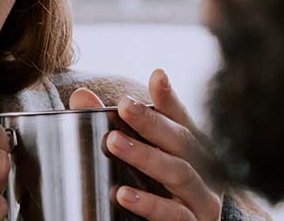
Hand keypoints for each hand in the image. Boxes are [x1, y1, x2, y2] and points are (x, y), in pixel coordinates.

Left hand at [109, 70, 221, 220]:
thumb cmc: (152, 190)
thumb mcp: (134, 157)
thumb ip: (110, 127)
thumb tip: (81, 96)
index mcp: (188, 149)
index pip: (180, 118)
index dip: (169, 98)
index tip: (157, 76)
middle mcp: (201, 170)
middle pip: (181, 140)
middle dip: (152, 122)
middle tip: (124, 107)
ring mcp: (201, 199)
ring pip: (179, 173)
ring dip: (146, 156)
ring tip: (114, 143)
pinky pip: (174, 214)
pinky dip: (149, 204)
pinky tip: (123, 194)